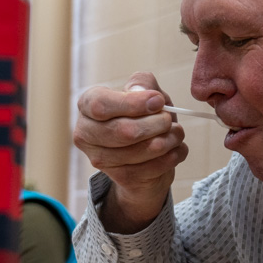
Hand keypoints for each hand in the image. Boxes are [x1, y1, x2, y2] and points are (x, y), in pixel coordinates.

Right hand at [72, 72, 187, 232]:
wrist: (146, 153)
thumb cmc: (144, 116)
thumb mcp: (146, 93)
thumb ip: (143, 84)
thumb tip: (142, 92)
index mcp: (87, 105)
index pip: (100, 105)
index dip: (133, 103)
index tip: (158, 101)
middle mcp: (86, 133)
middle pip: (124, 130)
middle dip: (156, 123)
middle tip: (168, 119)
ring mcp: (100, 159)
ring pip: (141, 150)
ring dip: (169, 140)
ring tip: (176, 133)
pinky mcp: (120, 178)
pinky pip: (153, 167)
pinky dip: (172, 156)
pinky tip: (175, 149)